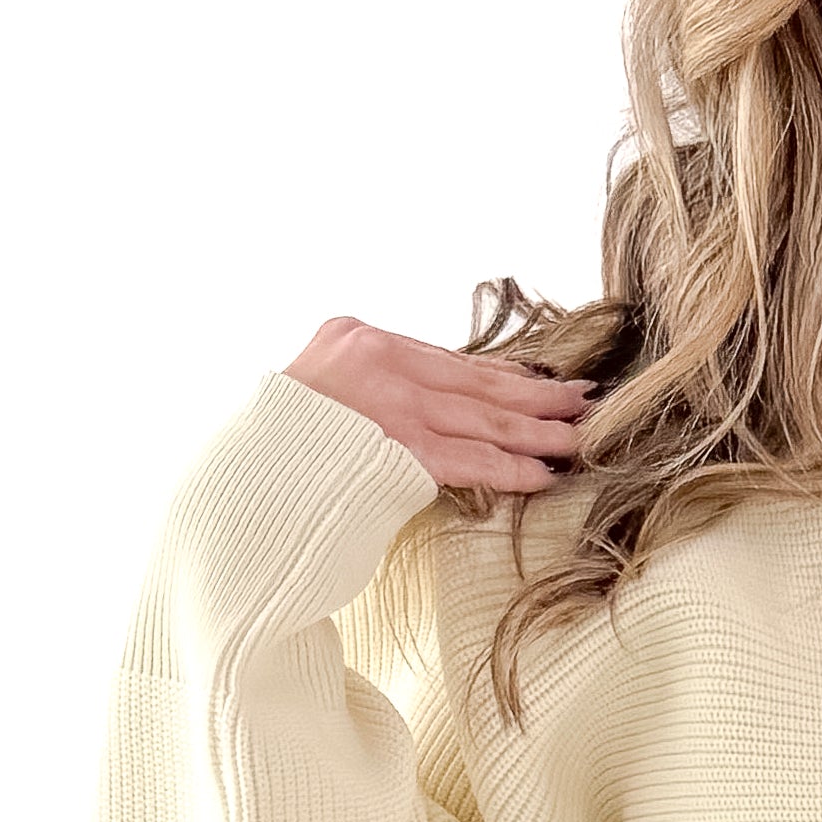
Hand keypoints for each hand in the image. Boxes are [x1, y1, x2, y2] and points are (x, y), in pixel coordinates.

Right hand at [282, 315, 592, 490]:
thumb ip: (371, 391)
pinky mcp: (395, 450)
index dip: (501, 374)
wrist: (238, 484)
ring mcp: (387, 404)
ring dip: (537, 430)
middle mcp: (375, 359)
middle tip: (584, 398)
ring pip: (482, 417)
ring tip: (579, 435)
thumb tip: (432, 406)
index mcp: (356, 337)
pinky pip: (470, 458)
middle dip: (534, 395)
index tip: (540, 381)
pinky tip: (544, 472)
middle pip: (474, 381)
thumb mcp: (320, 395)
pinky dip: (511, 466)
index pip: (446, 359)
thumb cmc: (277, 453)